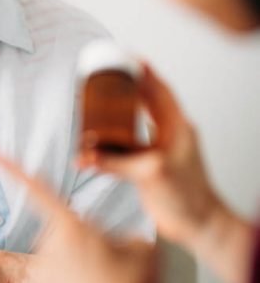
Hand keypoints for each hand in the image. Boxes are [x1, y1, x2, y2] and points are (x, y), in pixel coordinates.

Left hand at [0, 150, 161, 282]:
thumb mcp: (141, 247)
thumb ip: (123, 232)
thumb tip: (116, 239)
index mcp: (70, 226)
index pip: (34, 187)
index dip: (8, 167)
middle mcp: (51, 245)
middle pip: (62, 228)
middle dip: (82, 239)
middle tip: (107, 262)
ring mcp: (46, 271)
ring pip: (61, 253)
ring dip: (78, 261)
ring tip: (101, 280)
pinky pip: (58, 274)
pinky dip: (73, 280)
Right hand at [80, 64, 252, 282]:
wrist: (197, 225)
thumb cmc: (188, 197)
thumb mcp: (151, 172)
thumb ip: (117, 162)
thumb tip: (86, 154)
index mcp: (176, 127)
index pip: (160, 90)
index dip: (146, 73)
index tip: (130, 58)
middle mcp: (168, 135)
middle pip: (146, 103)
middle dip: (128, 88)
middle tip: (109, 75)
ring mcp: (158, 151)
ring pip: (134, 125)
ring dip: (117, 115)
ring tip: (98, 103)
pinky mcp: (147, 168)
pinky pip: (125, 149)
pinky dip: (110, 146)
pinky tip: (97, 144)